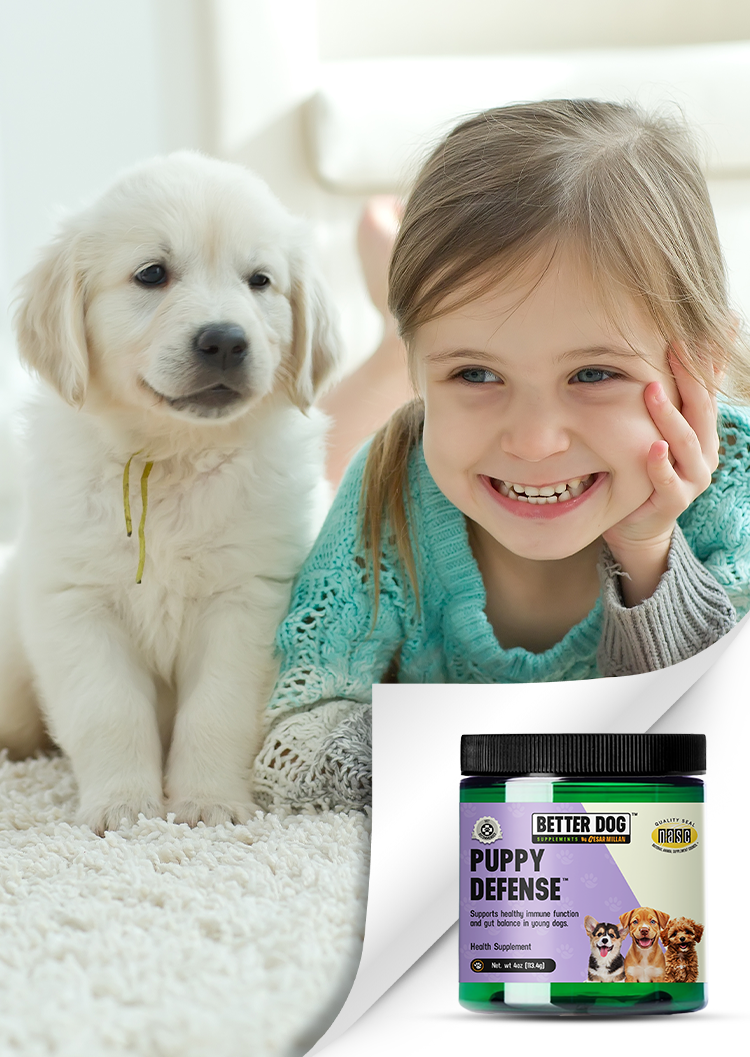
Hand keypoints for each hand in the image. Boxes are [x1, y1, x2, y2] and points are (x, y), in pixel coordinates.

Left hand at [603, 355, 718, 604]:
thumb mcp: (654, 431)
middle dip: (689, 376)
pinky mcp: (674, 502)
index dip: (703, 360)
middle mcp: (704, 452)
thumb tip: (653, 353)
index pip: (706, 388)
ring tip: (653, 391)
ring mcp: (693, 478)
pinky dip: (660, 465)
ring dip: (669, 415)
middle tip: (675, 345)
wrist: (637, 522)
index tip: (693, 330)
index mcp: (702, 431)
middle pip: (701, 408)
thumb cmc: (643, 470)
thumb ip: (659, 402)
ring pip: (686, 442)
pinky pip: (668, 482)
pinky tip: (653, 448)